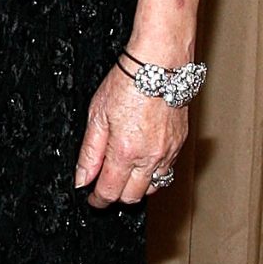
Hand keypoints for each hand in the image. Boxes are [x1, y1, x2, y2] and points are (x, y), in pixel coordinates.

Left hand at [73, 63, 188, 208]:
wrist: (159, 64)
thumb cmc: (128, 82)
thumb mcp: (97, 115)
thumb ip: (89, 152)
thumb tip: (82, 178)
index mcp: (125, 152)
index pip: (110, 191)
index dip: (98, 200)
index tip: (92, 199)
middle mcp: (150, 157)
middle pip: (132, 196)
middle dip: (116, 196)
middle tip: (105, 186)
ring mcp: (168, 151)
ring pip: (153, 186)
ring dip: (137, 186)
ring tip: (125, 174)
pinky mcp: (180, 143)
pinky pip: (167, 170)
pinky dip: (154, 172)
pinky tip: (143, 160)